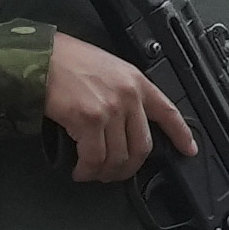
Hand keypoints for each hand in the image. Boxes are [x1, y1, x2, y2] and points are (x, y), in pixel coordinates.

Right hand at [39, 33, 185, 184]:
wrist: (40, 56)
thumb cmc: (65, 60)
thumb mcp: (107, 68)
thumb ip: (122, 91)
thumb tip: (123, 122)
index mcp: (135, 81)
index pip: (167, 111)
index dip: (181, 134)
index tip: (188, 149)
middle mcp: (128, 96)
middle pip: (142, 146)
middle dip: (128, 168)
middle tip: (115, 173)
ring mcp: (110, 109)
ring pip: (118, 157)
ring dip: (105, 172)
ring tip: (92, 172)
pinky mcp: (88, 121)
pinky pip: (94, 158)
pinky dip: (87, 170)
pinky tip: (80, 170)